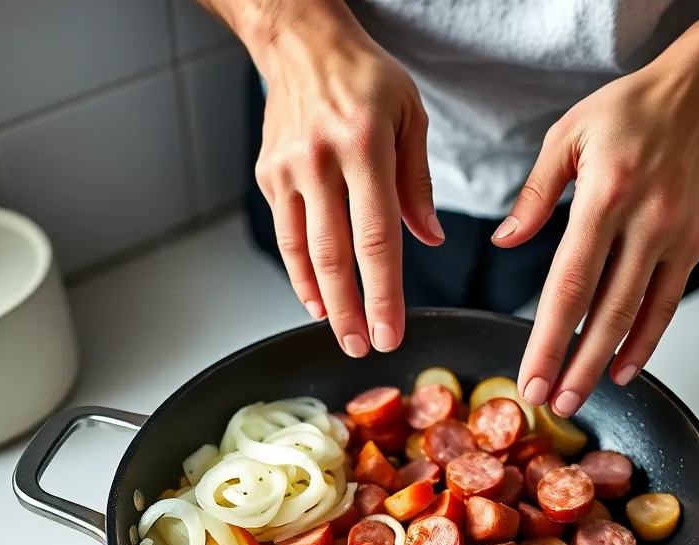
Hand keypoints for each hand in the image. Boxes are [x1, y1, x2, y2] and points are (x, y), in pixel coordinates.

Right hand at [252, 4, 443, 356]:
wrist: (301, 41)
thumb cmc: (363, 78)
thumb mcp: (410, 115)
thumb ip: (418, 182)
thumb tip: (430, 238)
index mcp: (364, 146)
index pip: (377, 238)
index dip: (384, 294)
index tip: (392, 332)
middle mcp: (321, 160)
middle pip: (336, 256)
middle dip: (351, 311)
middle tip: (364, 348)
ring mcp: (288, 169)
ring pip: (304, 253)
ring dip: (324, 302)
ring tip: (342, 335)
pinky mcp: (268, 176)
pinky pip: (286, 237)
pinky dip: (299, 274)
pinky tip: (315, 300)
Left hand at [495, 60, 698, 415]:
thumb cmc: (627, 112)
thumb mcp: (567, 136)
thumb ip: (534, 194)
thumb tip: (506, 242)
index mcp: (606, 196)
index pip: (570, 284)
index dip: (551, 338)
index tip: (532, 376)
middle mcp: (646, 220)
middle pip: (606, 311)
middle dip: (576, 366)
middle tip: (552, 403)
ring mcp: (675, 237)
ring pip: (638, 315)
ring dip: (607, 363)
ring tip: (579, 397)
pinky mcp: (693, 245)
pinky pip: (668, 304)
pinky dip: (646, 341)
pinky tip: (623, 369)